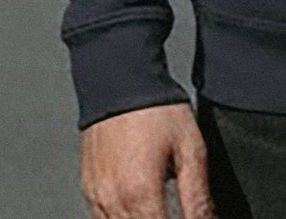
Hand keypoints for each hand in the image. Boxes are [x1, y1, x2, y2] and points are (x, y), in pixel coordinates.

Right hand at [79, 101, 214, 218]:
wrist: (120, 80)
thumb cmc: (156, 108)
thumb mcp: (190, 148)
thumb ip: (197, 196)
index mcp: (139, 193)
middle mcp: (112, 200)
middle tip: (174, 209)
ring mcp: (96, 196)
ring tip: (160, 208)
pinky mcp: (88, 189)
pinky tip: (138, 210)